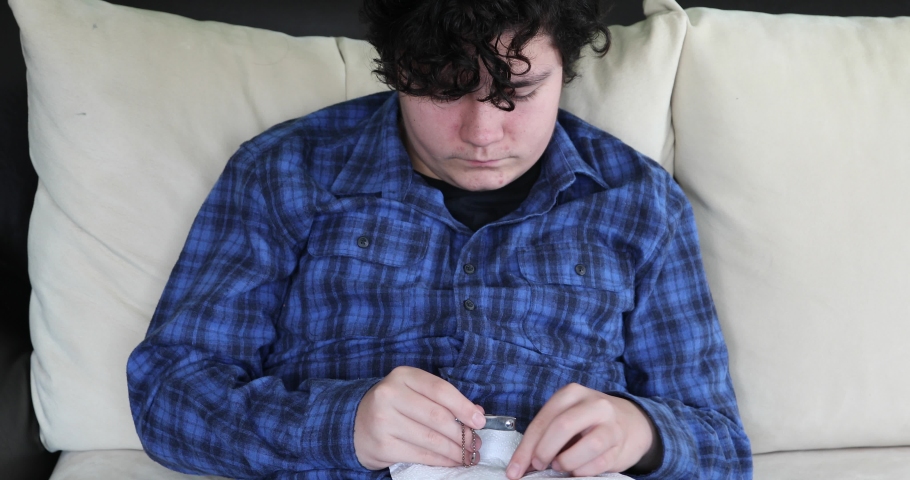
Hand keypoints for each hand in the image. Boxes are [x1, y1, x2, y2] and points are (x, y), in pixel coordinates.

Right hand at [354, 366, 485, 469]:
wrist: (355, 423)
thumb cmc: (394, 406)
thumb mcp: (414, 392)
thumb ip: (444, 399)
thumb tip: (477, 414)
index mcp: (402, 376)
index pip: (440, 389)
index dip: (464, 406)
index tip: (480, 421)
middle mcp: (390, 395)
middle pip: (437, 416)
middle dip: (462, 434)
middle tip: (475, 444)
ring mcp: (383, 421)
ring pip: (431, 439)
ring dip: (455, 450)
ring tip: (468, 455)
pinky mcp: (383, 445)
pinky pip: (420, 455)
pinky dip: (441, 460)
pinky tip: (452, 461)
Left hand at [506, 383, 659, 478]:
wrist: (630, 422)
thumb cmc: (588, 422)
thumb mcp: (565, 418)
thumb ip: (545, 435)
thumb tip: (521, 463)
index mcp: (571, 394)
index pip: (543, 421)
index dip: (525, 448)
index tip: (515, 470)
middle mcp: (593, 404)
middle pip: (562, 427)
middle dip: (544, 451)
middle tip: (538, 465)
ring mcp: (610, 423)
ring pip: (587, 445)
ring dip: (567, 462)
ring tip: (560, 466)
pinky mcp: (621, 443)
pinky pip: (600, 462)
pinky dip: (584, 470)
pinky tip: (577, 469)